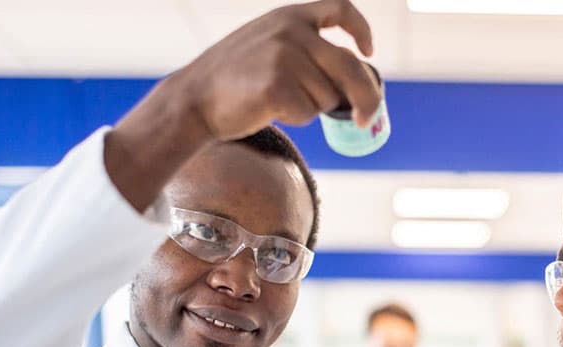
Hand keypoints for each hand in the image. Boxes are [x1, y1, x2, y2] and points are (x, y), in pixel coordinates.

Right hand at [176, 0, 381, 138]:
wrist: (194, 97)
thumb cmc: (234, 78)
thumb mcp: (267, 42)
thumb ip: (305, 47)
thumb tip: (354, 76)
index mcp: (291, 16)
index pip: (340, 9)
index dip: (360, 29)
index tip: (368, 51)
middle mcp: (291, 32)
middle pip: (351, 67)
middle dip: (367, 98)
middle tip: (367, 119)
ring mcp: (285, 58)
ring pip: (328, 97)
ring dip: (311, 107)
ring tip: (277, 99)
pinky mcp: (278, 87)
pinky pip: (309, 114)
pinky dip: (296, 119)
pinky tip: (270, 109)